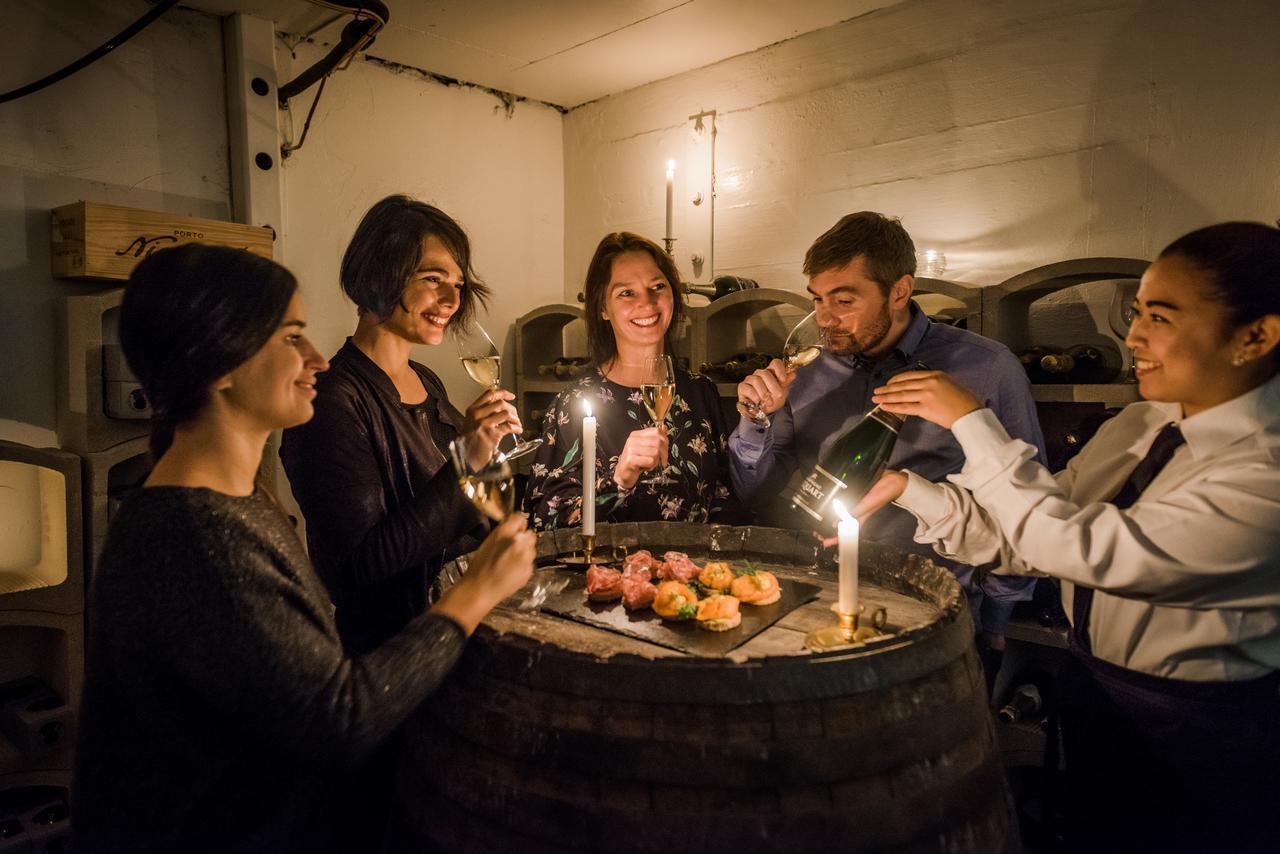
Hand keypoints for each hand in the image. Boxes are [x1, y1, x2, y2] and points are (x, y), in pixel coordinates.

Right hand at [433, 514, 535, 633]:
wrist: (481, 589)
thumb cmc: (480, 567)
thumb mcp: (488, 541)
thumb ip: (504, 531)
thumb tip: (515, 525)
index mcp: (506, 533)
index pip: (520, 518)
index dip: (518, 523)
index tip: (516, 527)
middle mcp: (520, 543)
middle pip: (529, 534)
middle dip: (523, 539)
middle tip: (511, 548)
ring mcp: (526, 558)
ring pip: (531, 549)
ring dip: (524, 552)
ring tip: (509, 561)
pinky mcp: (529, 570)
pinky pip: (529, 562)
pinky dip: (523, 564)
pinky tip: (511, 570)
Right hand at [461, 388, 520, 467]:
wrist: (465, 457)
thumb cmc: (469, 442)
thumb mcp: (472, 423)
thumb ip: (483, 414)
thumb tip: (500, 409)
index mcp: (473, 410)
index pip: (490, 395)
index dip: (503, 393)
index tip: (510, 396)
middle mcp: (478, 414)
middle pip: (500, 403)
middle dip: (512, 409)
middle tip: (515, 416)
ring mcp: (484, 424)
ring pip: (506, 413)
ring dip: (515, 419)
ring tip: (517, 424)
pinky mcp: (491, 434)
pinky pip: (509, 426)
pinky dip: (516, 428)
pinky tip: (518, 430)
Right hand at [613, 426, 668, 488]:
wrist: (623, 473)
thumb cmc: (636, 461)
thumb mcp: (644, 448)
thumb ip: (653, 440)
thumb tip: (665, 430)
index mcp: (636, 435)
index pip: (657, 431)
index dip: (665, 441)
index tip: (665, 449)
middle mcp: (632, 440)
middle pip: (658, 442)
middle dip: (664, 453)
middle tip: (663, 460)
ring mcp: (631, 449)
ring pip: (655, 452)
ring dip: (656, 461)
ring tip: (650, 464)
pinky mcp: (631, 460)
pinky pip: (650, 461)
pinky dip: (651, 466)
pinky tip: (645, 467)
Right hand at [736, 358, 793, 419]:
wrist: (764, 412)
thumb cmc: (773, 400)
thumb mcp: (782, 392)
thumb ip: (786, 382)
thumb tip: (792, 374)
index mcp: (771, 372)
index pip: (775, 363)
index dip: (780, 370)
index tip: (783, 380)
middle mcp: (760, 373)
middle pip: (765, 373)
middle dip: (773, 386)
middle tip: (778, 395)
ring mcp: (750, 379)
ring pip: (756, 381)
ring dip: (764, 393)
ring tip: (768, 402)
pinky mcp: (742, 387)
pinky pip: (748, 388)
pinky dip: (755, 396)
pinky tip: (758, 402)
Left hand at [819, 471, 907, 546]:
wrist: (892, 480)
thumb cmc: (883, 494)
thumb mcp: (868, 504)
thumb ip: (855, 512)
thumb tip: (836, 522)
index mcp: (859, 517)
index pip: (846, 532)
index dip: (836, 539)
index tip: (825, 543)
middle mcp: (855, 511)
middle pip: (839, 522)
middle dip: (828, 527)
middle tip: (815, 531)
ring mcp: (854, 502)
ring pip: (839, 512)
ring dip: (829, 516)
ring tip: (816, 518)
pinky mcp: (854, 493)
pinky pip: (842, 501)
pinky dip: (834, 502)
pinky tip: (826, 500)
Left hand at [871, 370, 980, 428]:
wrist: (971, 413)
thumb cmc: (964, 401)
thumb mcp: (949, 384)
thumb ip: (934, 383)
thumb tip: (919, 388)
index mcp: (935, 374)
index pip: (910, 375)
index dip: (896, 380)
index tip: (888, 383)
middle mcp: (929, 382)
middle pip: (903, 385)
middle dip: (887, 389)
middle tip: (876, 391)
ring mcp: (926, 395)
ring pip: (901, 395)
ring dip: (886, 397)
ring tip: (876, 399)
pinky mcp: (925, 408)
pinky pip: (905, 407)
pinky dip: (893, 407)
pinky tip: (884, 407)